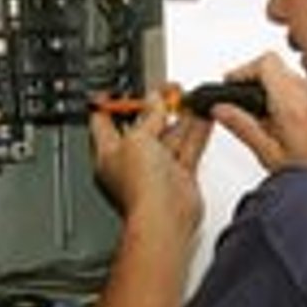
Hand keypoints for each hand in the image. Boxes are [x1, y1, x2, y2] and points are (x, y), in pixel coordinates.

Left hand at [90, 93, 210, 235]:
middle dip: (154, 106)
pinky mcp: (179, 175)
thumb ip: (148, 117)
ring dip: (179, 116)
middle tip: (167, 89)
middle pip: (141, 126)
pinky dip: (196, 131)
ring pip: (169, 135)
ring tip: (189, 97)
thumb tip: (154, 101)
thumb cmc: (140, 188)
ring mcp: (156, 168)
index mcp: (108, 153)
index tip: (119, 89)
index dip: (110, 103)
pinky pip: (188, 148)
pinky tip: (203, 115)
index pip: (103, 122)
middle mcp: (131, 161)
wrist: (165, 217)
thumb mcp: (137, 138)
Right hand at [213, 51, 306, 170]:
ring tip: (257, 116)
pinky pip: (300, 90)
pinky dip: (282, 98)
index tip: (230, 84)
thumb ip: (243, 128)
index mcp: (292, 104)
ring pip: (287, 78)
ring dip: (267, 90)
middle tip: (238, 100)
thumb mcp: (269, 154)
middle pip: (275, 67)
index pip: (266, 63)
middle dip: (251, 80)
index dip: (243, 70)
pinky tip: (277, 123)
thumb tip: (220, 110)